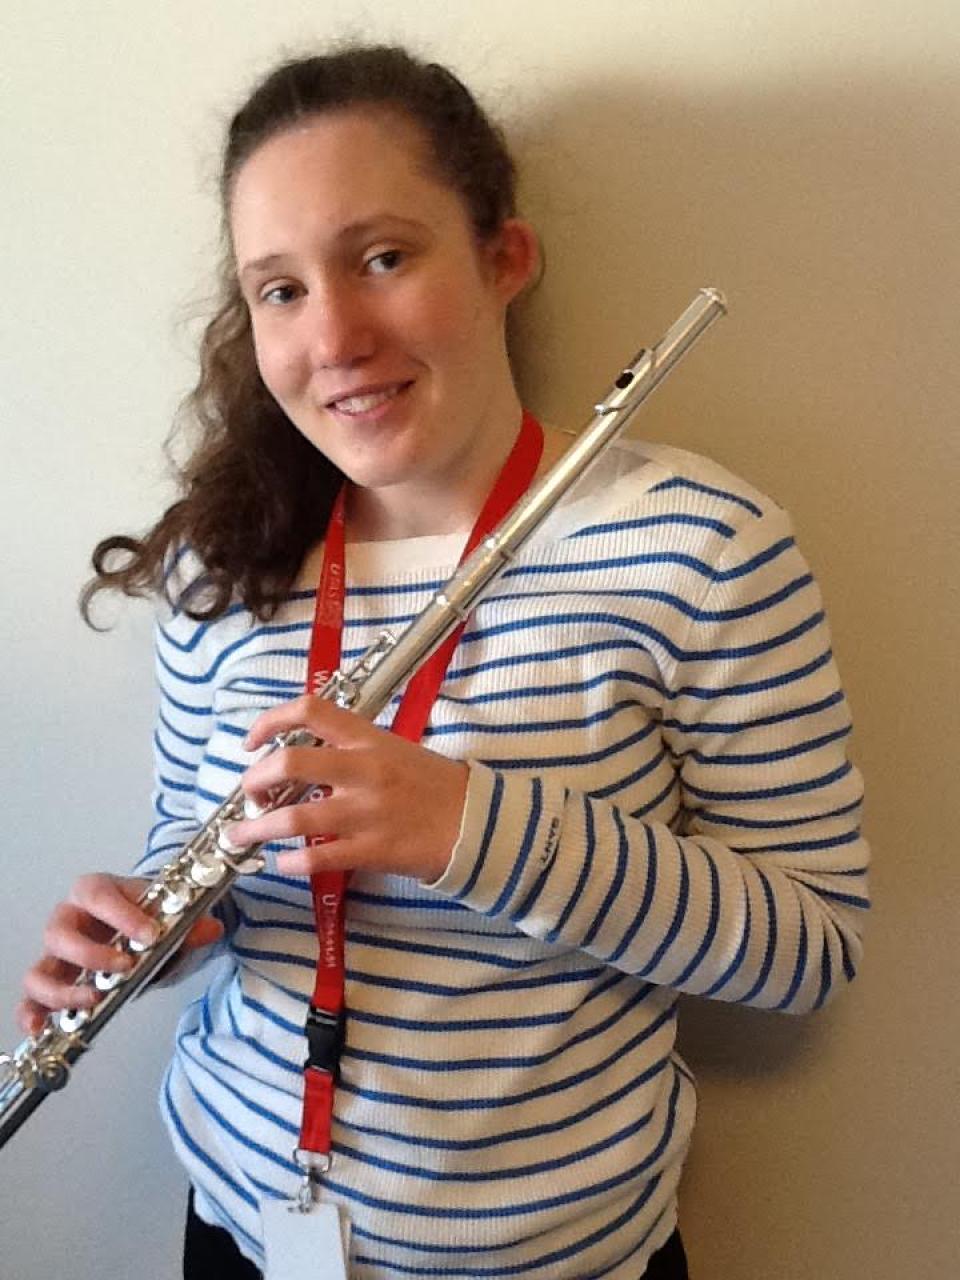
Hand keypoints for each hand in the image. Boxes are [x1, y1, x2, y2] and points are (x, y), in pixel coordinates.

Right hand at [17, 873, 222, 1036]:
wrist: (140, 927)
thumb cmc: (147, 915)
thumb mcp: (170, 915)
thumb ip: (189, 924)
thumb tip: (211, 928)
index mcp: (97, 891)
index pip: (99, 895)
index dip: (121, 915)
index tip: (150, 935)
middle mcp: (69, 918)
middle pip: (60, 932)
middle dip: (92, 954)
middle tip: (125, 967)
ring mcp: (57, 952)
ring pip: (40, 969)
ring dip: (64, 989)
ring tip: (94, 999)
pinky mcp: (53, 980)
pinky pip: (31, 997)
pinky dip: (31, 1012)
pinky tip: (40, 1027)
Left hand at [227, 695, 468, 882]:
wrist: (477, 821)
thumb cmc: (432, 784)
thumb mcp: (393, 749)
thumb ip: (349, 749)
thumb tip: (299, 760)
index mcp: (368, 738)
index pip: (310, 711)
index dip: (270, 721)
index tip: (252, 741)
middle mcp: (363, 770)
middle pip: (290, 762)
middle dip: (256, 779)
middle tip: (249, 794)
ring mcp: (366, 812)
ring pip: (294, 818)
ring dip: (257, 828)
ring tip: (241, 836)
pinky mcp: (372, 849)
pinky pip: (319, 858)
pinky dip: (292, 862)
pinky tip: (285, 863)